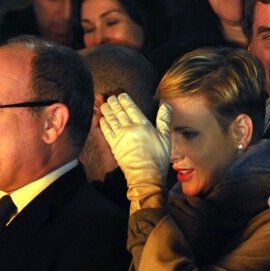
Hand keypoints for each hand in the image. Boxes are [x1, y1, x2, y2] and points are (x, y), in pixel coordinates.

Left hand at [100, 93, 171, 212]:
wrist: (146, 175)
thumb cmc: (158, 158)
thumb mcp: (165, 138)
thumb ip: (164, 120)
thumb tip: (166, 105)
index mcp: (143, 124)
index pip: (132, 108)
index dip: (125, 100)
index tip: (121, 95)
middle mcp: (130, 127)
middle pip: (119, 111)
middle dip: (114, 103)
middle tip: (111, 98)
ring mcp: (120, 136)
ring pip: (111, 119)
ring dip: (107, 110)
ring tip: (104, 105)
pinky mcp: (114, 145)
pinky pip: (106, 130)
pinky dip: (103, 123)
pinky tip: (102, 119)